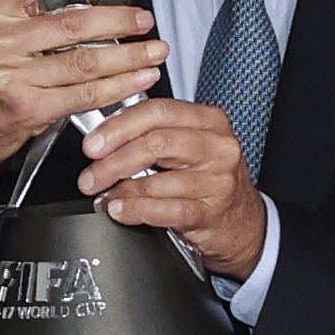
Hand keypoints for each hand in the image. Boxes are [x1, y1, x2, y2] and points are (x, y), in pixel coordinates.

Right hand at [0, 0, 162, 210]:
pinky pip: (82, 95)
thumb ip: (19, 24)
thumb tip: (78, 14)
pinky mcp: (26, 108)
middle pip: (73, 21)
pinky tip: (135, 83)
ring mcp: (12, 75)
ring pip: (85, 61)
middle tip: (145, 21)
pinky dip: (116, 89)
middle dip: (120, 22)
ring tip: (153, 53)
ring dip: (128, 58)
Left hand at [78, 91, 266, 281]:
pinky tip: (121, 210)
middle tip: (90, 175)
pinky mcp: (213, 212)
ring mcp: (218, 180)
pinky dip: (138, 210)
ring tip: (103, 196)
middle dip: (114, 160)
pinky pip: (168, 210)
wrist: (244, 223)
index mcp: (209, 120)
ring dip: (121, 189)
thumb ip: (154, 135)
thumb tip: (103, 137)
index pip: (157, 112)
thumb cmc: (210, 179)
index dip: (118, 126)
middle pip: (156, 142)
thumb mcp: (190, 147)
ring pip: (159, 179)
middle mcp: (218, 146)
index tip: (92, 144)